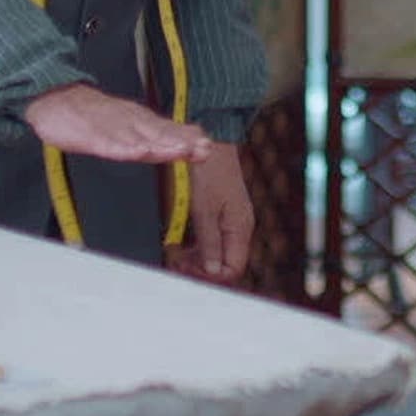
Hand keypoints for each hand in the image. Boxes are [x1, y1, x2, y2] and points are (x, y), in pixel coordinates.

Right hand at [22, 84, 212, 164]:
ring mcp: (109, 127)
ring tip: (177, 151)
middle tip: (199, 148)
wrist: (57, 97)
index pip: (167, 131)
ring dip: (158, 144)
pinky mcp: (88, 134)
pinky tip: (135, 151)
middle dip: (178, 141)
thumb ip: (163, 132)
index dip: (186, 139)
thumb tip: (196, 136)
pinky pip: (106, 142)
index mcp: (140, 121)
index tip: (207, 147)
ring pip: (136, 137)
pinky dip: (121, 147)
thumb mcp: (133, 122)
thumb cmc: (97, 115)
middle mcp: (129, 122)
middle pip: (157, 133)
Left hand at [167, 142, 253, 285]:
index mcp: (240, 228)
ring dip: (197, 258)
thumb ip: (209, 243)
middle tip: (176, 261)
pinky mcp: (223, 213)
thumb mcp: (204, 209)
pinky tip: (182, 241)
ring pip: (217, 253)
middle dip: (200, 268)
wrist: (212, 141)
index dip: (209, 275)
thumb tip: (213, 272)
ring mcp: (232, 220)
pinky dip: (197, 245)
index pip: (232, 269)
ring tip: (176, 253)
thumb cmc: (209, 171)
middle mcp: (240, 227)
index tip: (185, 268)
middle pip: (225, 263)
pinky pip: (213, 239)